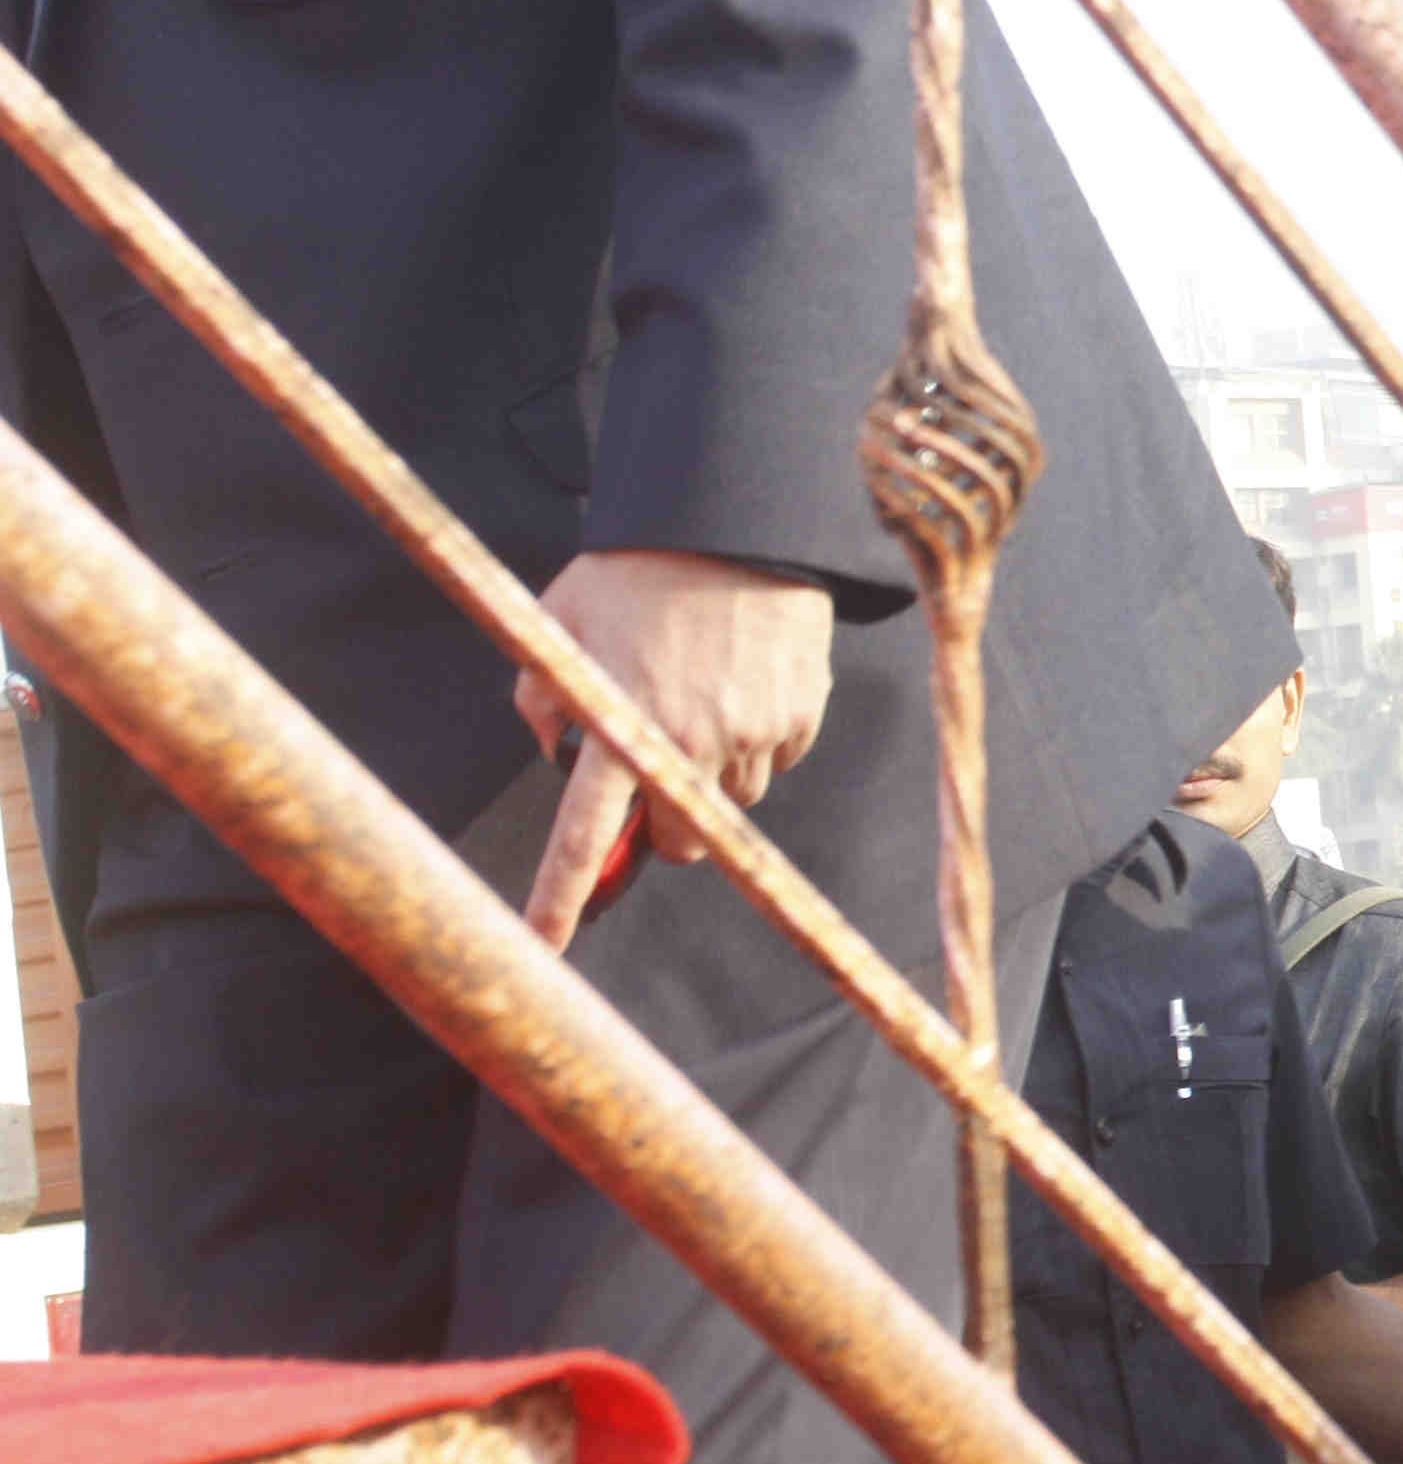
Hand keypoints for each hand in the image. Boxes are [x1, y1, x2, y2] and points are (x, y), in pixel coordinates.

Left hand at [513, 548, 833, 944]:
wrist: (738, 519)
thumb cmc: (640, 566)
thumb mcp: (559, 619)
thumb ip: (542, 693)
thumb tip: (554, 741)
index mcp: (621, 729)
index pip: (582, 837)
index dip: (560, 897)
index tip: (547, 944)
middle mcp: (690, 746)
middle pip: (682, 842)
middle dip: (667, 826)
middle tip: (657, 778)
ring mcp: (753, 733)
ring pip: (734, 799)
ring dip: (716, 775)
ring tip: (706, 702)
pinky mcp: (800, 713)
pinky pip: (780, 755)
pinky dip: (763, 737)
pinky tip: (745, 682)